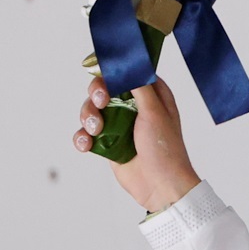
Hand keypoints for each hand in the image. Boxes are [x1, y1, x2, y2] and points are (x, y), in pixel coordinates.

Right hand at [74, 75, 200, 213]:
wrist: (160, 186)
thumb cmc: (165, 149)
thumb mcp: (155, 111)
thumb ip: (138, 85)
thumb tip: (123, 63)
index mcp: (151, 95)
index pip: (126, 72)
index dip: (111, 70)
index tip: (101, 71)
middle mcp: (134, 106)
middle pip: (103, 88)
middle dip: (96, 94)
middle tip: (101, 103)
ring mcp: (119, 124)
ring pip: (92, 109)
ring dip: (88, 116)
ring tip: (96, 130)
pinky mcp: (108, 142)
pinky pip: (87, 133)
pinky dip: (83, 137)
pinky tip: (87, 144)